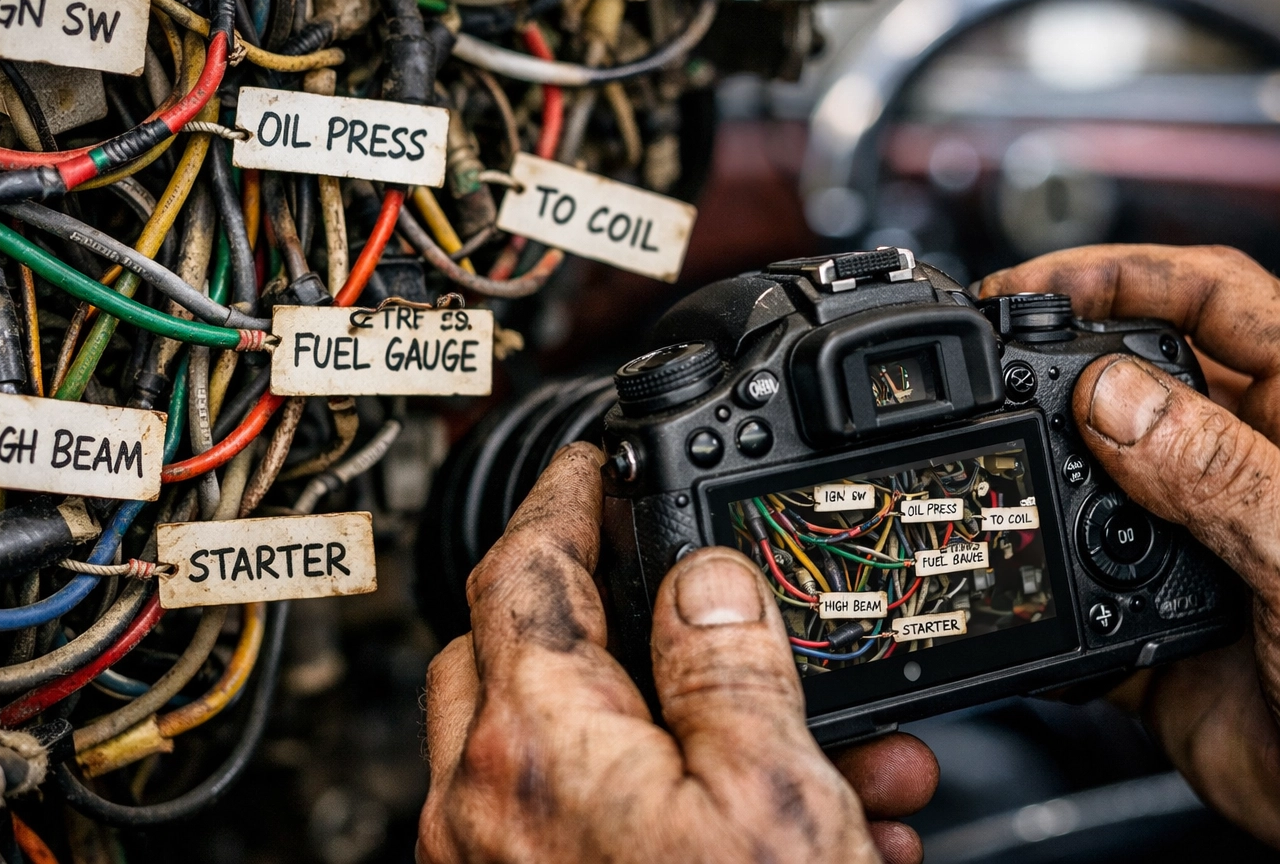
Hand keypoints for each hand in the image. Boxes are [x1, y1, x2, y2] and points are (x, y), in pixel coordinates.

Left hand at [419, 442, 938, 863]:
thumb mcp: (769, 799)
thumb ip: (725, 664)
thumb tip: (700, 578)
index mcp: (535, 744)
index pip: (520, 565)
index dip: (563, 495)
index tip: (590, 463)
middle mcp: (484, 809)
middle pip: (506, 652)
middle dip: (592, 610)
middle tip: (668, 593)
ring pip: (552, 746)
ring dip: (664, 723)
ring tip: (807, 748)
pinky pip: (571, 828)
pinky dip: (655, 803)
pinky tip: (775, 831)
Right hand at [982, 244, 1279, 845]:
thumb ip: (1217, 471)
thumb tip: (1108, 397)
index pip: (1212, 302)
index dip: (1121, 276)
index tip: (1028, 284)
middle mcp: (1244, 475)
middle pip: (1130, 386)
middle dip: (1056, 375)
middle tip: (986, 378)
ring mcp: (1195, 551)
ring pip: (1088, 490)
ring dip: (1036, 486)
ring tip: (991, 481)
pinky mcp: (1153, 633)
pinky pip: (1070, 598)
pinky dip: (1035, 601)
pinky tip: (1020, 598)